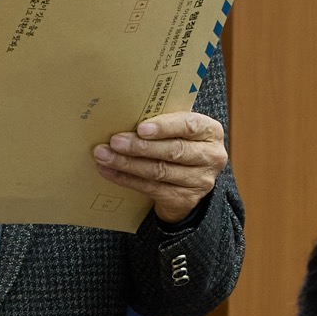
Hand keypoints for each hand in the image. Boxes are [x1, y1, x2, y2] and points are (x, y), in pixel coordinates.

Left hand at [93, 110, 228, 224]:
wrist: (190, 181)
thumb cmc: (181, 144)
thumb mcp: (180, 130)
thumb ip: (164, 123)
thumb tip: (125, 116)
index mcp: (211, 132)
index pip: (189, 125)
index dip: (164, 127)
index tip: (140, 128)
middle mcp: (211, 156)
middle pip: (173, 151)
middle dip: (140, 147)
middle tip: (114, 142)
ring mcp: (200, 181)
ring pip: (159, 171)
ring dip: (127, 163)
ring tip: (105, 156)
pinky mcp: (185, 199)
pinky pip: (151, 188)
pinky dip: (127, 179)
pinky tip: (110, 171)